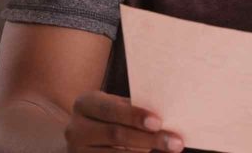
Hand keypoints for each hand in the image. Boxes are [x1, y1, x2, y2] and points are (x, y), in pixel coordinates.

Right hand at [65, 91, 183, 152]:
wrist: (83, 138)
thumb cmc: (109, 118)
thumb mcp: (114, 107)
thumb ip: (132, 110)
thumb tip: (167, 117)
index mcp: (85, 104)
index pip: (110, 109)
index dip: (134, 116)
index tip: (158, 122)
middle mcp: (76, 128)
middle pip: (115, 134)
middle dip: (149, 139)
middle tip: (176, 143)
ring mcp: (77, 150)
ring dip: (145, 152)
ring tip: (170, 149)